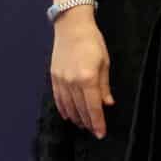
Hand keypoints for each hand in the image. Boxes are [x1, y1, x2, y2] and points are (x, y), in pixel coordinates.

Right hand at [49, 9, 113, 137]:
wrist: (71, 26)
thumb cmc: (92, 42)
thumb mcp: (104, 62)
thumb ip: (104, 85)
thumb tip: (107, 103)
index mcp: (87, 78)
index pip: (93, 106)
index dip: (97, 122)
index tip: (100, 133)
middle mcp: (72, 82)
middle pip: (80, 109)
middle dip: (88, 122)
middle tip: (94, 131)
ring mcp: (61, 80)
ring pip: (68, 106)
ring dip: (76, 118)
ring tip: (83, 125)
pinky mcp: (53, 77)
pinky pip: (58, 99)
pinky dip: (63, 109)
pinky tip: (68, 116)